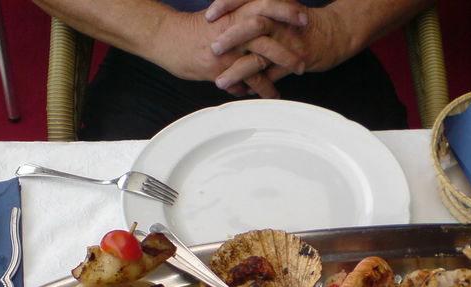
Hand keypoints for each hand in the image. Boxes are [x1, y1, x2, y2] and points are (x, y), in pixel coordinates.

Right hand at [154, 1, 306, 96]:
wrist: (164, 37)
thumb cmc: (192, 28)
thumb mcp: (219, 16)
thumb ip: (239, 18)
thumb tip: (260, 21)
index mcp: (233, 11)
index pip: (264, 4)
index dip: (285, 9)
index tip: (304, 17)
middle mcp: (232, 28)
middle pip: (268, 29)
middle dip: (290, 44)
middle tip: (305, 56)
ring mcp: (227, 48)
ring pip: (261, 56)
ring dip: (280, 67)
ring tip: (295, 75)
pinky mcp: (220, 67)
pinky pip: (246, 79)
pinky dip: (260, 87)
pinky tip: (270, 93)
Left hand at [207, 0, 352, 90]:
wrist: (335, 33)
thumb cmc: (303, 23)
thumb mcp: (281, 7)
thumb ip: (259, 9)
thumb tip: (231, 14)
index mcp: (274, 5)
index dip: (227, 5)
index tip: (210, 16)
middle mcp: (280, 21)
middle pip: (253, 25)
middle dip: (231, 37)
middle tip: (214, 48)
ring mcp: (288, 42)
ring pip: (260, 55)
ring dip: (239, 70)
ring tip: (221, 81)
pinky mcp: (296, 61)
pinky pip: (273, 76)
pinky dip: (257, 85)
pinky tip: (243, 91)